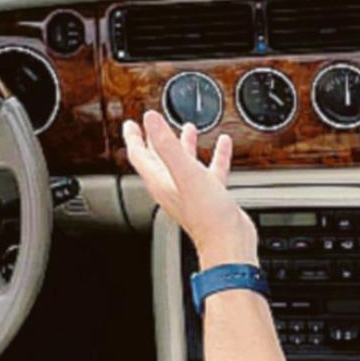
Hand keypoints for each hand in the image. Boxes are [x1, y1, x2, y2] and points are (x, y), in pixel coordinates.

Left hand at [122, 111, 254, 268]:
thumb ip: (166, 144)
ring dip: (184, 145)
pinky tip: (223, 145)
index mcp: (161, 181)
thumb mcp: (184, 171)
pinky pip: (210, 171)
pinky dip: (215, 156)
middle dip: (155, 139)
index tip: (131, 123)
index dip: (134, 137)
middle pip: (158, 158)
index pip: (139, 155)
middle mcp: (172, 186)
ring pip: (184, 163)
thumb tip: (150, 118)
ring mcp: (191, 192)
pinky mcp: (210, 197)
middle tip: (153, 124)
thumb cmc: (206, 213)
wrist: (228, 242)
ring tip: (188, 127)